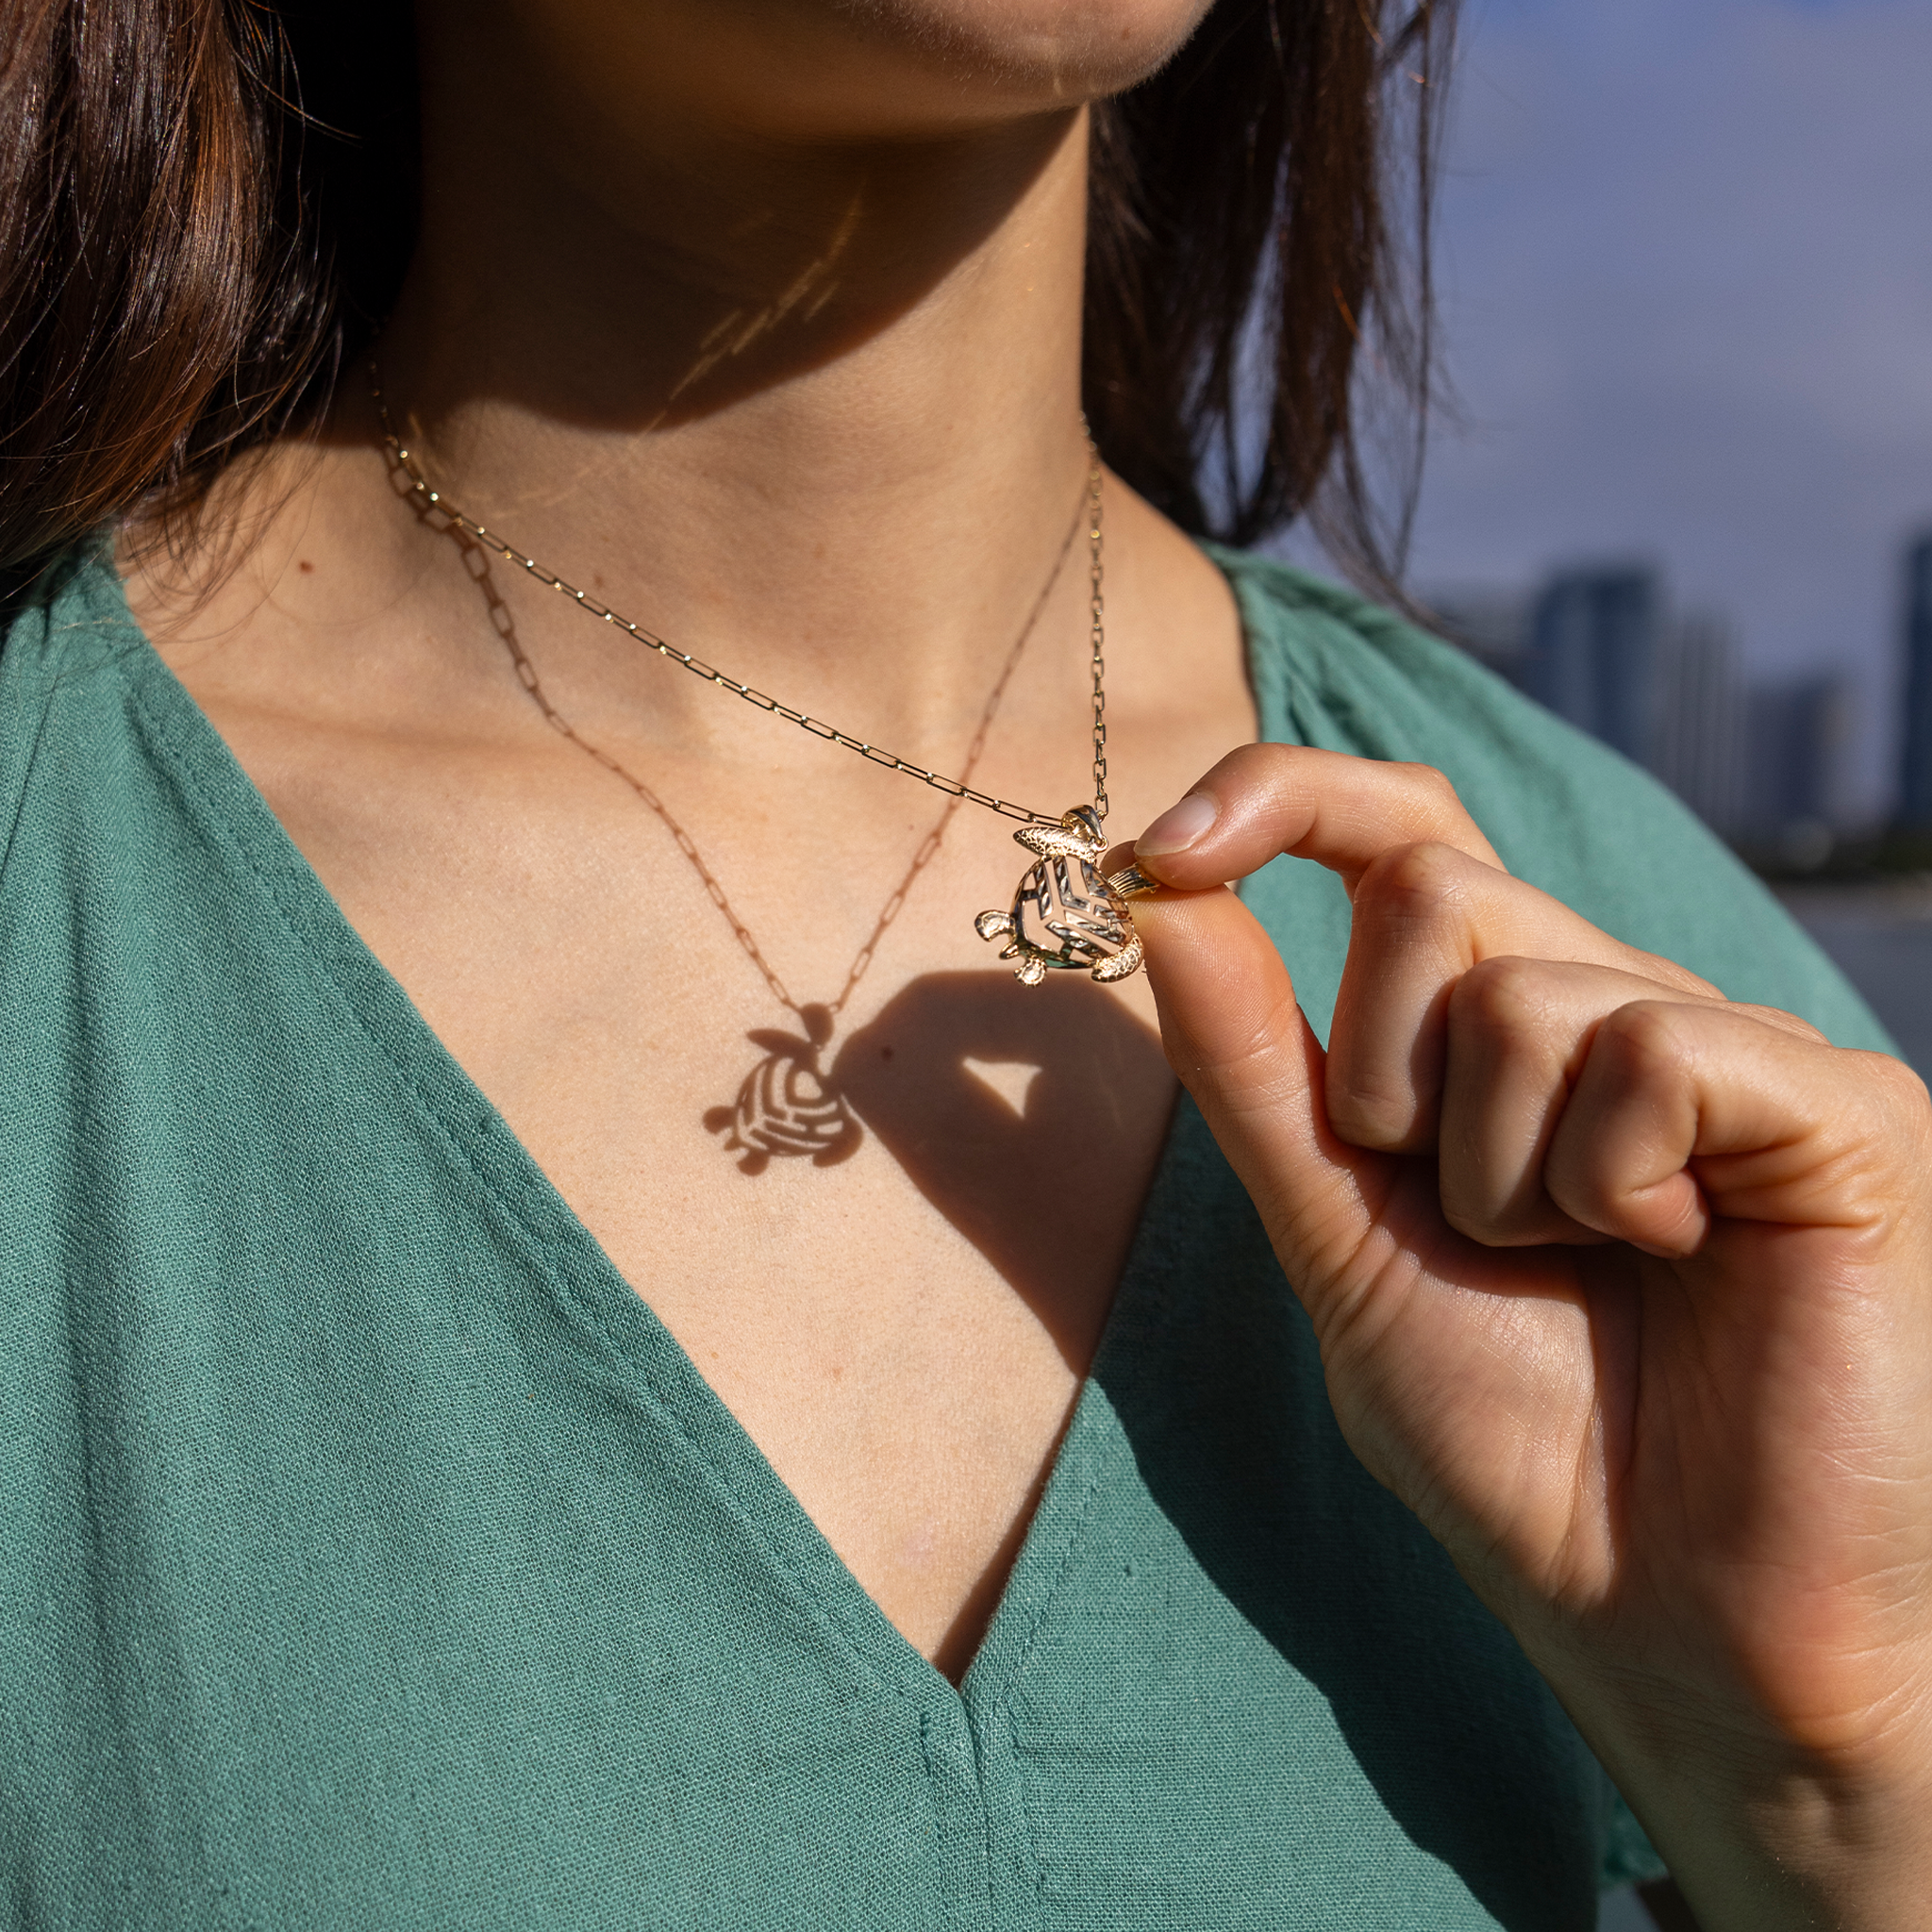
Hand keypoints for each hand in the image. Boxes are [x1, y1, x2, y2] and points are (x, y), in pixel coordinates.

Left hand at [1124, 746, 1931, 1931]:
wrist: (1667, 1618)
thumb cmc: (1511, 1440)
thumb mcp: (1338, 1240)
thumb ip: (1255, 1071)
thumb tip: (1162, 890)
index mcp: (1496, 1036)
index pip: (1395, 835)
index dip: (1282, 800)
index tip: (1163, 847)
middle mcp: (1612, 1006)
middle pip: (1428, 888)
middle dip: (1381, 1076)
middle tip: (1462, 1218)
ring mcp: (1727, 1042)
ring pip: (1519, 987)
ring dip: (1495, 1169)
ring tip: (1589, 1268)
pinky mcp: (1833, 1099)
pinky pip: (1649, 1051)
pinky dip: (1611, 1182)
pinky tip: (1684, 1259)